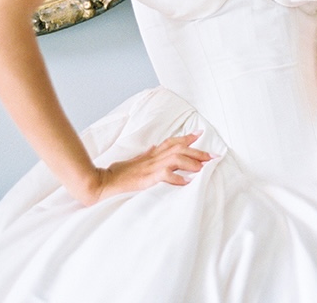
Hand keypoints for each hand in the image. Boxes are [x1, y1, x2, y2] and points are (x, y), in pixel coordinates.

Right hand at [86, 133, 211, 204]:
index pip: (171, 141)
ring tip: (204, 166)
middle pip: (179, 149)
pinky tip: (187, 182)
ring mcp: (150, 167)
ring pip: (175, 158)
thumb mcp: (134, 161)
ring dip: (191, 162)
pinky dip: (177, 178)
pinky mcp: (147, 178)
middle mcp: (153, 157)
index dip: (186, 138)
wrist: (104, 181)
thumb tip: (154, 147)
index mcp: (150, 154)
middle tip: (212, 155)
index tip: (199, 134)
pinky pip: (165, 175)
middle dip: (197, 151)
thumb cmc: (118, 173)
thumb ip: (146, 154)